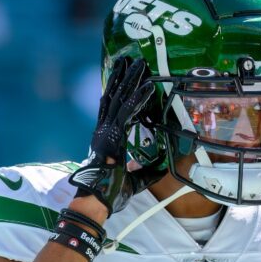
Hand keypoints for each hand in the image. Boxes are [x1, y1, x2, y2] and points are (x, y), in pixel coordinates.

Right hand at [69, 57, 163, 215]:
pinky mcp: (113, 136)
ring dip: (130, 80)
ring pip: (119, 99)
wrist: (97, 201)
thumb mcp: (136, 180)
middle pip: (114, 97)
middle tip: (130, 60)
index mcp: (107, 138)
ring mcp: (106, 132)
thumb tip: (163, 167)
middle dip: (123, 77)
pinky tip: (147, 86)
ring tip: (137, 63)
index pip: (114, 109)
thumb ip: (148, 171)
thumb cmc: (110, 193)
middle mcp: (103, 131)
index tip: (125, 77)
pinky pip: (128, 112)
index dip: (120, 91)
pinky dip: (138, 98)